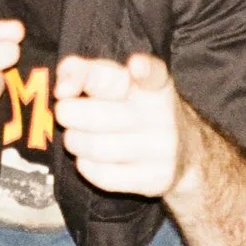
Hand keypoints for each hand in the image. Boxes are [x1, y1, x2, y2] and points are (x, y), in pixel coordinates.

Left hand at [54, 53, 187, 198]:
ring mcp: (163, 149)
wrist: (183, 151)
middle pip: (99, 116)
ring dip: (74, 140)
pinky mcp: (157, 179)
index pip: (152, 74)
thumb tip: (62, 89)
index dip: (143, 69)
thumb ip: (82, 71)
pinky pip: (102, 176)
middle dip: (69, 113)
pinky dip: (86, 166)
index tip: (135, 66)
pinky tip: (91, 158)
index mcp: (156, 84)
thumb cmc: (134, 108)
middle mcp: (165, 114)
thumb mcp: (116, 80)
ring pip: (95, 147)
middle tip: (66, 113)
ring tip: (77, 136)